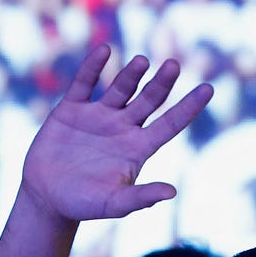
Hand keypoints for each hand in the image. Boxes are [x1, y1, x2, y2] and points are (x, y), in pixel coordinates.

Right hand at [19, 44, 211, 222]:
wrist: (46, 197)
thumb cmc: (83, 204)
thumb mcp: (113, 204)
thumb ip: (140, 197)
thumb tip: (172, 192)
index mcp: (137, 148)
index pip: (170, 124)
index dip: (189, 107)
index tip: (209, 89)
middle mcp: (122, 127)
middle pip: (149, 100)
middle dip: (161, 84)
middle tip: (174, 65)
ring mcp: (98, 116)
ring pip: (121, 88)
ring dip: (131, 74)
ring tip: (142, 62)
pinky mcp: (71, 109)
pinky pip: (84, 83)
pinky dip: (93, 67)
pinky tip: (104, 51)